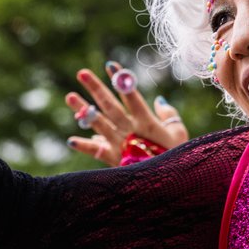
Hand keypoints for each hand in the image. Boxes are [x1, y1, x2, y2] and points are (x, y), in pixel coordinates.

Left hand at [65, 61, 190, 165]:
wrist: (170, 184)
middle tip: (81, 72)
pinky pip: (96, 152)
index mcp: (147, 122)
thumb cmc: (176, 156)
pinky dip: (84, 146)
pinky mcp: (114, 160)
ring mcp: (120, 145)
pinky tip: (71, 140)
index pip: (131, 95)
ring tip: (69, 96)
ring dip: (83, 110)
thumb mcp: (179, 133)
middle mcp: (131, 131)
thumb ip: (168, 114)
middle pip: (110, 106)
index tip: (110, 64)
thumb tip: (158, 100)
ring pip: (99, 124)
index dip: (121, 80)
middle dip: (96, 88)